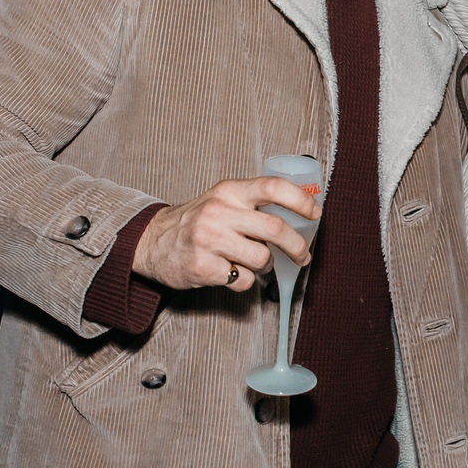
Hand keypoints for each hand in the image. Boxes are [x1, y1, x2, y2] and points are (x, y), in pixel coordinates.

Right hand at [131, 177, 318, 291]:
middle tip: (302, 255)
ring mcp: (210, 240)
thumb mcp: (222, 200)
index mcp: (229, 191)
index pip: (273, 187)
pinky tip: (230, 271)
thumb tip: (300, 214)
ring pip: (262, 258)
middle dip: (297, 246)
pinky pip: (243, 280)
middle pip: (276, 229)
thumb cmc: (196, 222)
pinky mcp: (203, 267)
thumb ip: (253, 203)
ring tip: (252, 262)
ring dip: (266, 265)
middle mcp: (219, 212)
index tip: (315, 213)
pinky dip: (244, 280)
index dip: (300, 200)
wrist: (152, 242)